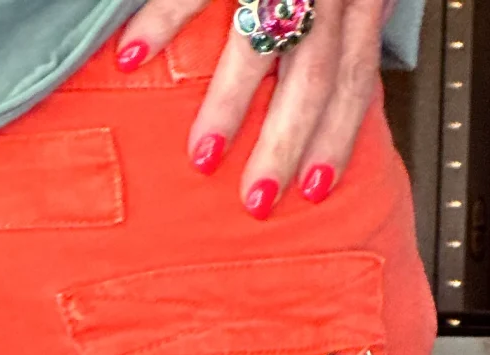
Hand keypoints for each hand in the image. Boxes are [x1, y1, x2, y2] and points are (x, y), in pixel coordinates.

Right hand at [109, 0, 385, 213]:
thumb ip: (352, 13)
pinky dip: (163, 18)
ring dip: (232, 105)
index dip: (337, 137)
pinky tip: (136, 56)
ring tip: (203, 157)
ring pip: (263, 39)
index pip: (353, 77)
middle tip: (257, 200)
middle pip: (313, 74)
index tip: (315, 190)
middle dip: (286, 144)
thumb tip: (335, 75)